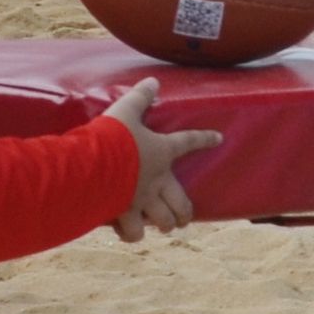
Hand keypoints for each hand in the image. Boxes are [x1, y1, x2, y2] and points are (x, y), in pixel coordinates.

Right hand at [103, 79, 222, 241]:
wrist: (94, 165)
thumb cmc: (112, 136)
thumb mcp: (126, 111)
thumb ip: (140, 97)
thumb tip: (153, 80)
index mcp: (162, 151)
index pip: (189, 142)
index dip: (204, 139)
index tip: (219, 139)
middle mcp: (157, 181)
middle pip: (181, 202)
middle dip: (184, 212)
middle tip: (183, 216)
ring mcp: (143, 200)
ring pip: (163, 221)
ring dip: (165, 223)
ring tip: (164, 225)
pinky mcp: (125, 214)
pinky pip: (133, 231)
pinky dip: (132, 233)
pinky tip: (130, 231)